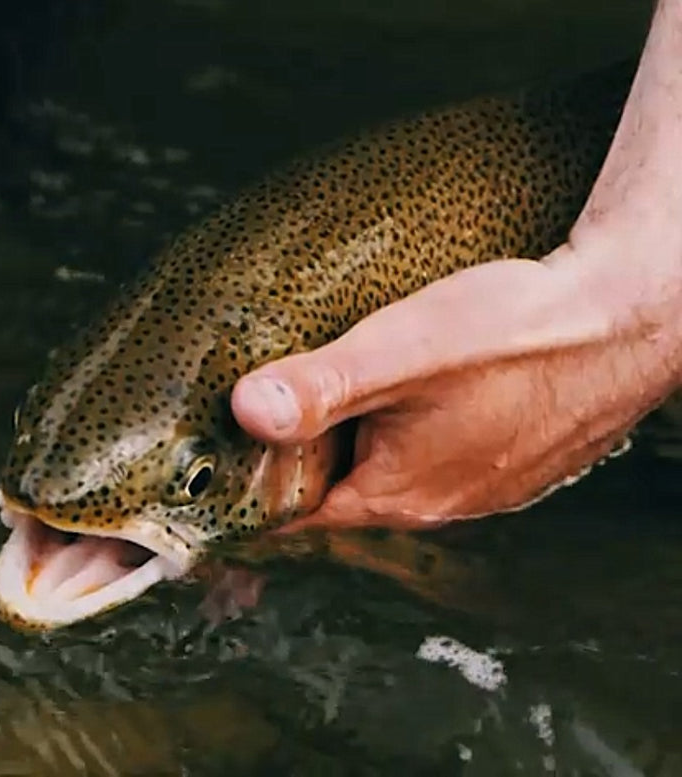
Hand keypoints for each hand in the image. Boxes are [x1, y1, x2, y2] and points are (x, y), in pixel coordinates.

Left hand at [228, 244, 681, 531]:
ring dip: (345, 432)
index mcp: (397, 494)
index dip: (238, 487)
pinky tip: (394, 382)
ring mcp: (479, 481)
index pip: (288, 513)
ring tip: (312, 383)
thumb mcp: (400, 352)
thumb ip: (321, 384)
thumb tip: (243, 411)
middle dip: (288, 453)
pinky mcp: (508, 451)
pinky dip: (397, 421)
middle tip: (243, 402)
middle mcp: (437, 501)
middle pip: (331, 486)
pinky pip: (429, 445)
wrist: (632, 316)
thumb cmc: (519, 333)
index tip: (195, 460)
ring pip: (381, 463)